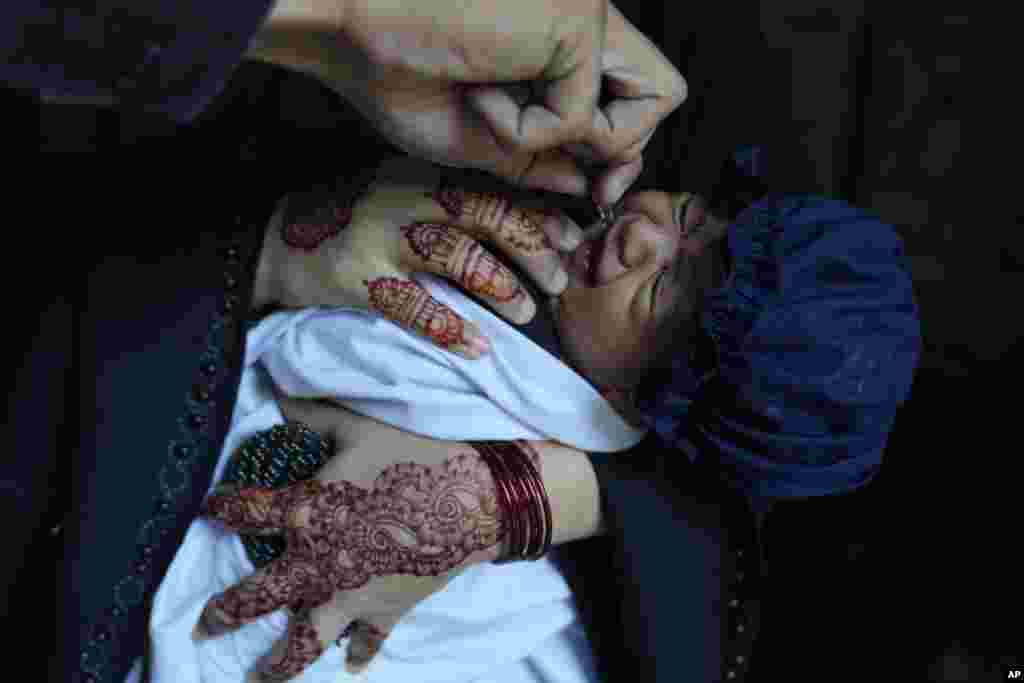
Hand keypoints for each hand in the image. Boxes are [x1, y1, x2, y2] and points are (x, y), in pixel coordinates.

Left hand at [194, 397, 509, 679]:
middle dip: (226, 612)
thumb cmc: (412, 458)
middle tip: (207, 623)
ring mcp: (348, 595)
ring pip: (303, 641)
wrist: (470, 500)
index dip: (224, 509)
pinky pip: (365, 642)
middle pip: (257, 596)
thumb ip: (314, 415)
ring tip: (263, 673)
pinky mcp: (384, 611)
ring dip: (279, 662)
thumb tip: (279, 393)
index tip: (212, 509)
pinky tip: (349, 661)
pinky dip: (357, 652)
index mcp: (303, 514)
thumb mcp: (358, 428)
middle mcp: (315, 564)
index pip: (245, 513)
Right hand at [247, 0, 685, 203]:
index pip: (635, 94)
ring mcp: (585, 12)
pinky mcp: (576, 18)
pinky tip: (480, 92)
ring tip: (508, 116)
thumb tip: (593, 184)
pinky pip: (580, 113)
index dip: (622, 146)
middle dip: (625, 152)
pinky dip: (525, 128)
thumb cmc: (397, 74)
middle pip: (661, 94)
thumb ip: (545, 156)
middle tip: (591, 186)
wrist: (348, 29)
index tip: (596, 189)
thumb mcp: (486, 135)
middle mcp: (584, 18)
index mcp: (563, 37)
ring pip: (649, 102)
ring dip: (574, 139)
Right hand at [254, 156, 582, 358]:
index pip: (493, 187)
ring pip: (456, 256)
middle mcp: (404, 195)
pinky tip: (477, 347)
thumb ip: (449, 199)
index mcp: (420, 172)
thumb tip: (522, 223)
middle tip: (559, 282)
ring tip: (525, 314)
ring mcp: (379, 235)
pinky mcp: (356, 277)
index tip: (573, 239)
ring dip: (499, 287)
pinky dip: (449, 327)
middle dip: (531, 249)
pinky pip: (412, 305)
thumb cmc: (350, 216)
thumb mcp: (398, 189)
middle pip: (484, 215)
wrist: (272, 238)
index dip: (539, 213)